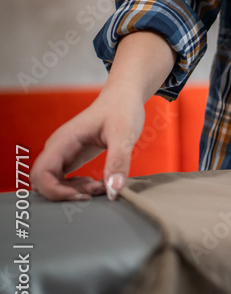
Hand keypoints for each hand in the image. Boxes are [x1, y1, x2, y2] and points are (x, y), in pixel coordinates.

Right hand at [30, 87, 144, 201]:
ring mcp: (63, 154)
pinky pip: (64, 180)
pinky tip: (97, 183)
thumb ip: (118, 163)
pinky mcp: (72, 158)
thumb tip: (113, 190)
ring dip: (72, 191)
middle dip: (65, 193)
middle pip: (42, 182)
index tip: (82, 195)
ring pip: (53, 183)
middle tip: (95, 190)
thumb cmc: (122, 109)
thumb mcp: (125, 135)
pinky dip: (77, 187)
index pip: (41, 173)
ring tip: (99, 186)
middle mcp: (58, 148)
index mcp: (64, 140)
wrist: (124, 98)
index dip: (55, 191)